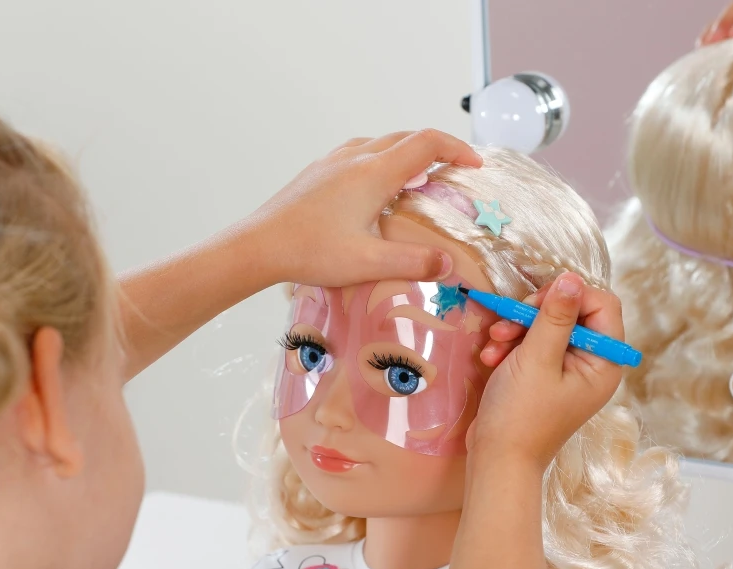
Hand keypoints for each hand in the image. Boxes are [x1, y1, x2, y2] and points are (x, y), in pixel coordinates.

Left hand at [239, 130, 481, 287]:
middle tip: (452, 172)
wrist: (258, 246)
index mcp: (374, 173)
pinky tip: (375, 187)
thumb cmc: (311, 252)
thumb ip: (413, 262)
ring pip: (380, 143)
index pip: (427, 143)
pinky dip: (380, 160)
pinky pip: (358, 152)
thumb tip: (448, 265)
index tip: (474, 164)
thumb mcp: (368, 262)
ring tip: (418, 179)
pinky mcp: (317, 172)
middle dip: (436, 150)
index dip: (457, 149)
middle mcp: (355, 158)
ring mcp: (333, 161)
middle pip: (406, 138)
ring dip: (406, 153)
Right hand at [468, 274, 623, 461]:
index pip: (602, 304)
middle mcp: (593, 363)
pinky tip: (492, 357)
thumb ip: (556, 317)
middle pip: (573, 311)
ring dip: (517, 328)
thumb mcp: (536, 359)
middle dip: (535, 312)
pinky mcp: (546, 375)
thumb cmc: (521, 415)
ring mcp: (569, 369)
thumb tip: (572, 278)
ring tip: (495, 344)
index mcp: (604, 362)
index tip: (537, 303)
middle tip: (509, 322)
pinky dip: (512, 344)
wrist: (498, 459)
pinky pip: (534, 343)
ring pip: (548, 325)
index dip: (570, 295)